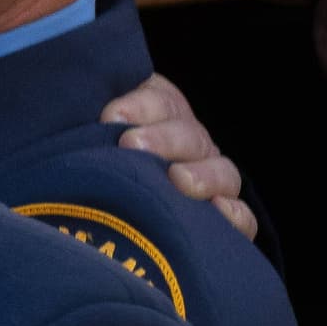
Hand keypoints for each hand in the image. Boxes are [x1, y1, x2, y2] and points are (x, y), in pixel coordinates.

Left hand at [102, 74, 258, 238]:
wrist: (98, 223)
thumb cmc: (85, 161)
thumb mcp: (86, 132)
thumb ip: (91, 120)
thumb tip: (86, 114)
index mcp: (159, 116)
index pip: (162, 102)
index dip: (141, 105)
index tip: (110, 115)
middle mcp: (189, 146)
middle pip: (189, 136)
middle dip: (163, 138)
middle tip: (132, 143)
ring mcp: (210, 182)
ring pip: (221, 172)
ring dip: (202, 174)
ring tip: (177, 178)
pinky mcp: (222, 222)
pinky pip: (242, 218)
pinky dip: (234, 213)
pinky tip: (218, 208)